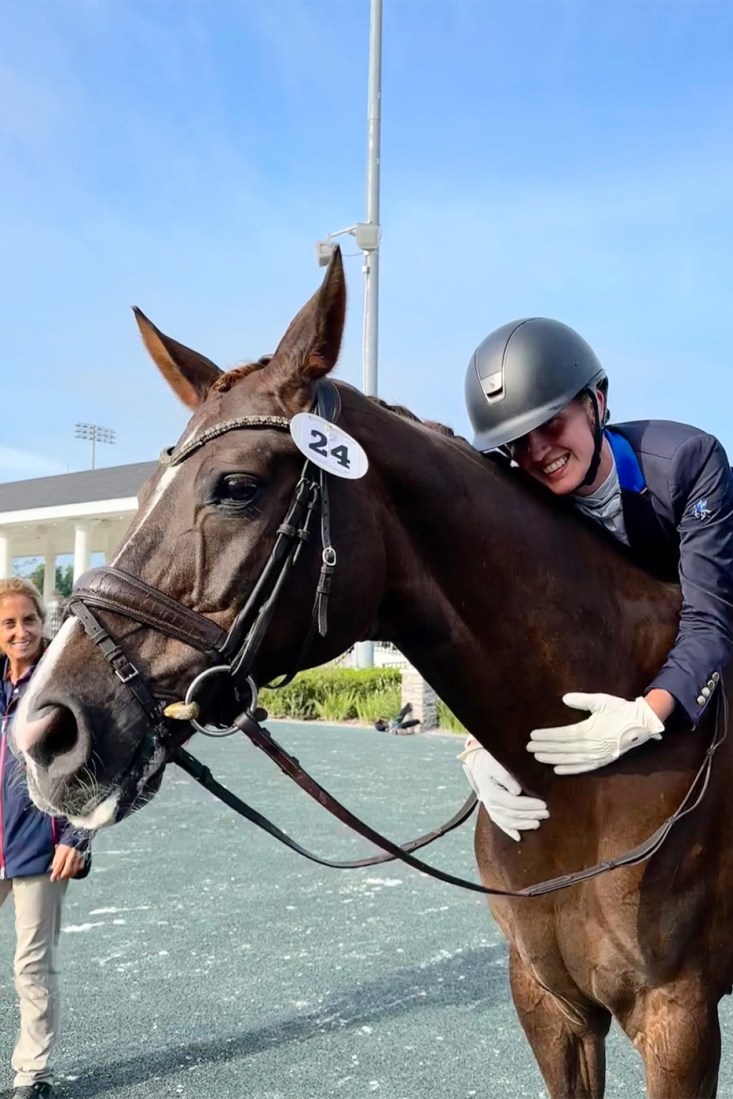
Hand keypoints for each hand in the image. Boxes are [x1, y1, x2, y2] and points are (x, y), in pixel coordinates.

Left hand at [50, 844, 85, 881]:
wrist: (79, 835)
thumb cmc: (66, 843)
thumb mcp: (58, 849)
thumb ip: (56, 859)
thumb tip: (53, 869)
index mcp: (64, 851)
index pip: (59, 866)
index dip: (55, 874)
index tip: (52, 879)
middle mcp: (72, 855)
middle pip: (66, 871)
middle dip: (61, 877)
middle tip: (58, 879)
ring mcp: (79, 857)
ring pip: (73, 871)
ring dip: (68, 876)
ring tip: (64, 876)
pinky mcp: (84, 858)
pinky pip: (79, 869)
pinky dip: (74, 872)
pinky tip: (71, 872)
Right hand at [458, 740, 548, 841]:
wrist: (477, 762)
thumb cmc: (489, 761)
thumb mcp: (496, 764)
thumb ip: (506, 777)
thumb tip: (517, 791)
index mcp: (492, 793)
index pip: (514, 803)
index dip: (529, 806)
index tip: (543, 805)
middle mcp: (490, 804)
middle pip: (513, 814)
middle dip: (530, 815)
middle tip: (546, 814)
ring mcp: (491, 808)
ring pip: (508, 822)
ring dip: (523, 825)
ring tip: (538, 824)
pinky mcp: (492, 810)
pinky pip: (500, 824)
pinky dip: (509, 831)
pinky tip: (518, 837)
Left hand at [527, 693, 663, 774]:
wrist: (642, 724)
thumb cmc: (621, 710)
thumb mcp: (601, 701)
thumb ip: (582, 700)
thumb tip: (564, 699)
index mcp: (590, 731)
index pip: (562, 735)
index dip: (547, 736)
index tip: (532, 736)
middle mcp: (592, 746)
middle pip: (563, 749)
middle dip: (545, 748)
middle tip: (528, 748)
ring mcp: (598, 756)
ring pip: (571, 759)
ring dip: (553, 759)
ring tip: (537, 757)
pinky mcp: (603, 761)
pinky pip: (584, 768)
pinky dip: (570, 770)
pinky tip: (557, 770)